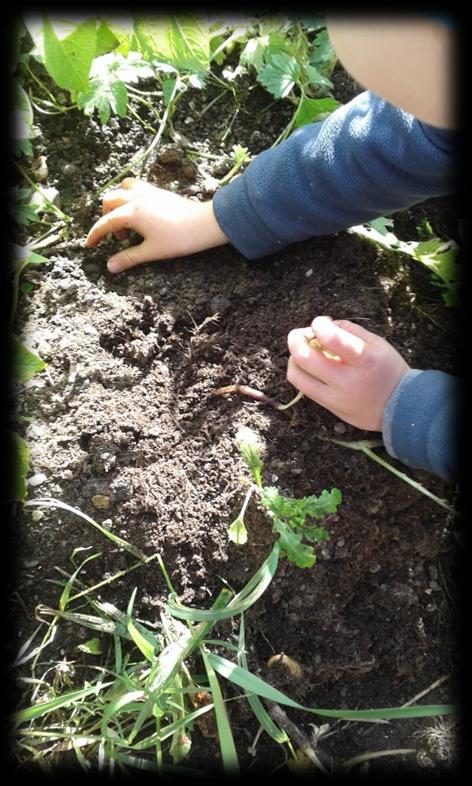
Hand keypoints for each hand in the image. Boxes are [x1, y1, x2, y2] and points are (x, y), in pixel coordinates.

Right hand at [84, 177, 227, 272]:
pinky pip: (137, 187)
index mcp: (131, 213)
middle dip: (106, 218)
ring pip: (122, 188)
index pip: (105, 222)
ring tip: (126, 221)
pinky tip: (139, 211)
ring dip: (117, 202)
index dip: (95, 234)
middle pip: (110, 201)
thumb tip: (110, 267)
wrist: (205, 224)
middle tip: (118, 238)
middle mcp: (137, 198)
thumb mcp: (151, 251)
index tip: (89, 245)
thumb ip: (129, 258)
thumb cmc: (179, 239)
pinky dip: (130, 196)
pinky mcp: (159, 192)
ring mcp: (149, 192)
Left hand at [287, 316, 409, 430]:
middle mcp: (347, 381)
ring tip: (303, 352)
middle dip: (295, 340)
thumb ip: (351, 330)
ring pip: (297, 377)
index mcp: (364, 360)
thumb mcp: (379, 344)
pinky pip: (305, 389)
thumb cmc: (389, 371)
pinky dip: (302, 373)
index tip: (321, 322)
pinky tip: (311, 367)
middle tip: (300, 334)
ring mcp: (336, 398)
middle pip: (304, 358)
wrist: (402, 409)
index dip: (319, 325)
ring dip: (294, 359)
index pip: (332, 338)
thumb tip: (326, 324)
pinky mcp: (330, 409)